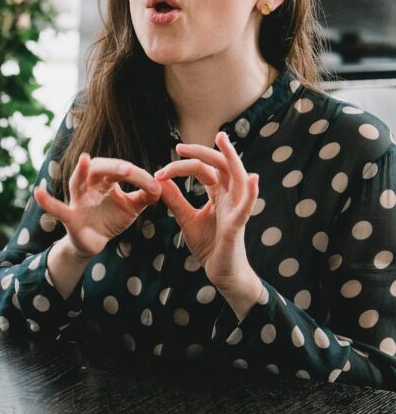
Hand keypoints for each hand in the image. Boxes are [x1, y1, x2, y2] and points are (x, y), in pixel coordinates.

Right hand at [33, 153, 161, 258]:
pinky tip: (37, 194)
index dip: (138, 177)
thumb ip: (146, 195)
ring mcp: (77, 199)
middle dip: (113, 167)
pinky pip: (57, 208)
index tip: (155, 187)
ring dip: (80, 171)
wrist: (94, 242)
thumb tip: (161, 186)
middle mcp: (90, 185)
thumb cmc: (111, 218)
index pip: (122, 170)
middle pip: (99, 168)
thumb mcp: (132, 207)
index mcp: (106, 180)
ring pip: (77, 181)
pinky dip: (47, 202)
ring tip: (84, 160)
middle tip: (128, 169)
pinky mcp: (69, 217)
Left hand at [154, 132, 263, 317]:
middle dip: (202, 152)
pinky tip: (253, 179)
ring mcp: (236, 209)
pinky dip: (251, 193)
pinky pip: (247, 207)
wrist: (220, 272)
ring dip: (231, 158)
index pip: (203, 170)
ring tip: (223, 141)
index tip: (160, 171)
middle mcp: (230, 197)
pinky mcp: (238, 226)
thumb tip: (159, 180)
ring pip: (238, 177)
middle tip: (180, 146)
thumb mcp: (186, 218)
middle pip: (220, 166)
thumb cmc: (209, 245)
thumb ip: (175, 200)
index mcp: (218, 194)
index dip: (182, 166)